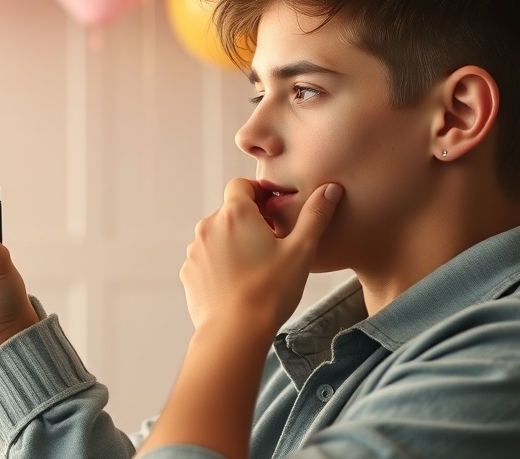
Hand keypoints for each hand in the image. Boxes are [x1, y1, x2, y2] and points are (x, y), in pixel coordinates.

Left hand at [181, 179, 342, 333]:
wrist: (235, 333)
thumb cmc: (271, 291)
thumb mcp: (301, 251)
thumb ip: (315, 216)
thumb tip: (331, 189)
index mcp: (234, 213)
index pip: (241, 185)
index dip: (259, 193)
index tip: (274, 210)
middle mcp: (208, 226)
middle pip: (229, 212)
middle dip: (249, 221)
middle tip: (272, 244)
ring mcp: (195, 250)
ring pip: (217, 236)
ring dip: (234, 243)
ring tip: (256, 267)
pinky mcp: (188, 272)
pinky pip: (207, 258)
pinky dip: (220, 264)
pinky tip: (238, 283)